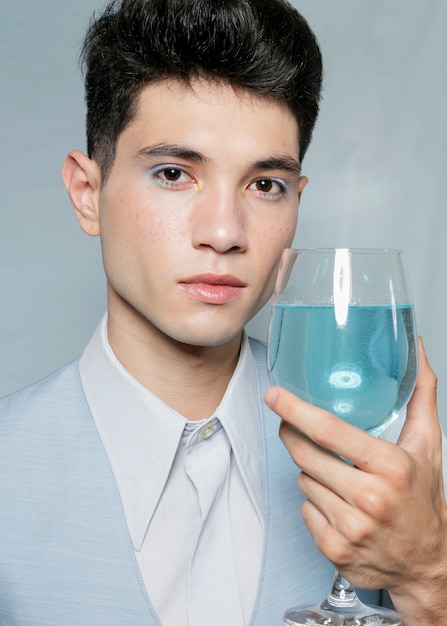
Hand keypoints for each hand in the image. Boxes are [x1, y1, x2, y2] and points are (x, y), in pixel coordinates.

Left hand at [264, 338, 446, 624]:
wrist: (427, 565)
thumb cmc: (424, 501)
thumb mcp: (427, 446)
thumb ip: (420, 394)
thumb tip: (417, 350)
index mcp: (391, 467)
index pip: (330, 431)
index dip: (295, 410)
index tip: (275, 395)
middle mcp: (370, 498)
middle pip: (305, 455)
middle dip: (292, 436)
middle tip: (291, 426)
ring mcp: (350, 527)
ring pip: (303, 480)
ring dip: (311, 472)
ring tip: (337, 476)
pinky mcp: (334, 549)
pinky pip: (304, 509)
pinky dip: (314, 502)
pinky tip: (337, 504)